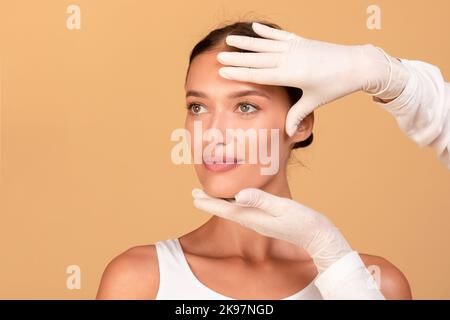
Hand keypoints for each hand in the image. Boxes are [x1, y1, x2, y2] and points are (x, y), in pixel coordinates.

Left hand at [192, 187, 352, 273]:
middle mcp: (253, 221)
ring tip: (209, 196)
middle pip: (226, 210)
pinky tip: (236, 199)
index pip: (225, 208)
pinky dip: (235, 202)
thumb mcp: (282, 207)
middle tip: (194, 194)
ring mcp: (259, 222)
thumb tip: (238, 195)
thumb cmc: (302, 221)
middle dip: (209, 202)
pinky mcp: (267, 220)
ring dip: (220, 202)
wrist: (317, 236)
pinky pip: (245, 210)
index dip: (208, 202)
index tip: (193, 196)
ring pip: (234, 210)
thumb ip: (260, 200)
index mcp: (253, 218)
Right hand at [216, 22, 407, 135]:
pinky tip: (254, 27)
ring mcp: (295, 47)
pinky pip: (280, 35)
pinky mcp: (301, 41)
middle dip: (237, 57)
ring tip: (229, 39)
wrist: (357, 64)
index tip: (222, 70)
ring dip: (247, 42)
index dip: (239, 72)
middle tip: (218, 56)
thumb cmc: (336, 85)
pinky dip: (267, 31)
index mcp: (291, 75)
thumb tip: (287, 132)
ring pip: (265, 44)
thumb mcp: (314, 101)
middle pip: (257, 58)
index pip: (258, 74)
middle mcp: (290, 59)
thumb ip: (298, 115)